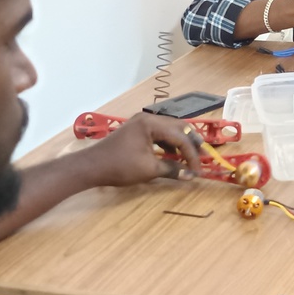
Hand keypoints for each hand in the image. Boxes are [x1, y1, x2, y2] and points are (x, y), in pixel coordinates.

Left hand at [83, 112, 202, 186]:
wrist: (92, 166)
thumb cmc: (120, 167)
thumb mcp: (149, 170)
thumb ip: (172, 169)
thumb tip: (190, 175)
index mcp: (151, 124)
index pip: (180, 136)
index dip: (192, 154)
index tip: (198, 170)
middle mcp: (147, 118)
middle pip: (177, 127)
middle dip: (190, 143)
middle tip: (201, 157)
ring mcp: (141, 123)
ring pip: (169, 129)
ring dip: (180, 143)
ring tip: (190, 157)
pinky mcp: (136, 130)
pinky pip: (159, 133)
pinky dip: (168, 143)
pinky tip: (173, 155)